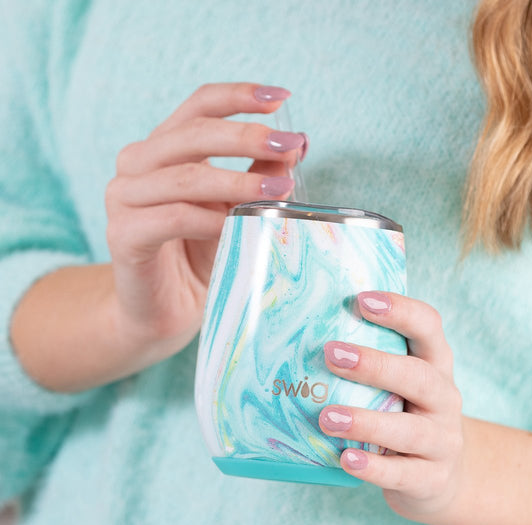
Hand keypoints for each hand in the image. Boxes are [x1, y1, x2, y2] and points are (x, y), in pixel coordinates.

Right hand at [105, 82, 307, 356]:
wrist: (166, 309)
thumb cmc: (202, 255)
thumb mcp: (236, 210)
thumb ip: (258, 177)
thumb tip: (296, 144)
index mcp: (164, 148)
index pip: (199, 106)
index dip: (238, 96)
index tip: (281, 98)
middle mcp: (138, 164)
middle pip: (194, 133)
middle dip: (247, 137)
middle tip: (289, 146)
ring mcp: (123, 197)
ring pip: (185, 177)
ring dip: (237, 183)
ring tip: (279, 193)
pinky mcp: (122, 234)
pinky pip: (171, 218)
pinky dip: (209, 221)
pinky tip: (237, 228)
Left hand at [319, 291, 464, 519]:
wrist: (440, 475)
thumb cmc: (404, 414)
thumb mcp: (399, 383)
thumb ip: (370, 360)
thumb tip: (302, 332)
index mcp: (436, 364)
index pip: (428, 327)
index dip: (400, 310)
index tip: (361, 299)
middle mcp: (445, 398)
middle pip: (420, 377)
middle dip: (376, 365)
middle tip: (332, 354)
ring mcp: (443, 441)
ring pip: (410, 430)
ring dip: (367, 422)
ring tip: (327, 417)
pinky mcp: (432, 479)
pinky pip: (403, 474)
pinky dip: (374, 467)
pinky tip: (346, 459)